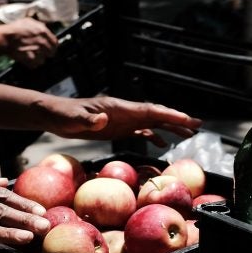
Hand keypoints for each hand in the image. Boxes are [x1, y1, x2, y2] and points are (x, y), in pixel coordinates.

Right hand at [1, 18, 58, 67]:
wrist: (4, 38)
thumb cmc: (14, 28)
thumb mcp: (28, 21)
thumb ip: (39, 25)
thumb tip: (45, 27)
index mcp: (43, 31)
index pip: (55, 42)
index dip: (53, 46)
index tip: (50, 48)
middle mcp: (42, 41)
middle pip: (51, 52)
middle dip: (46, 53)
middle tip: (40, 53)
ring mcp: (37, 51)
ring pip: (43, 60)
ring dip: (38, 59)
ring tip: (31, 55)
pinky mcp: (31, 59)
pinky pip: (35, 64)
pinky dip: (32, 64)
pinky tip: (27, 59)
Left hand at [43, 96, 202, 146]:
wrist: (53, 115)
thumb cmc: (61, 116)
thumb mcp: (73, 120)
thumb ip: (87, 120)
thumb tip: (102, 121)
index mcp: (118, 108)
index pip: (149, 111)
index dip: (169, 115)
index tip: (187, 120)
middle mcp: (124, 112)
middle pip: (156, 115)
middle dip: (177, 120)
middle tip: (198, 125)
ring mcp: (121, 119)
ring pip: (151, 122)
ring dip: (169, 127)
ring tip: (188, 134)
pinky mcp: (116, 128)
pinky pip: (139, 131)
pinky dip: (153, 136)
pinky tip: (161, 145)